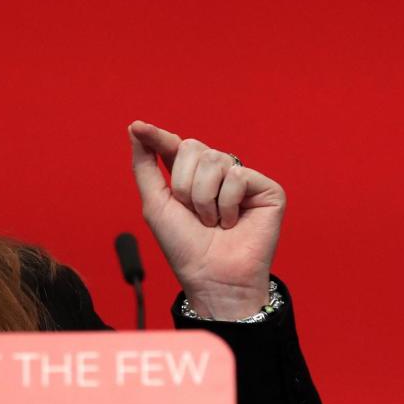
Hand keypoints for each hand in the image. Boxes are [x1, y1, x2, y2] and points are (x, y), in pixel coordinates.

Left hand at [128, 120, 285, 319]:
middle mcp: (218, 173)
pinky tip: (233, 222)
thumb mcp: (156, 203)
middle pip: (192, 148)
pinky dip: (227, 204)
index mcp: (192, 176)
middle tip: (193, 213)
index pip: (174, 145)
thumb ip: (145, 166)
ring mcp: (243, 179)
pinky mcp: (267, 189)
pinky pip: (238, 176)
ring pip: (214, 160)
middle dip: (183, 184)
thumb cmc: (184, 246)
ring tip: (213, 222)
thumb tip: (136, 128)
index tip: (139, 126)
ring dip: (204, 199)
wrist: (212, 277)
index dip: (157, 136)